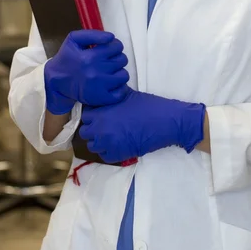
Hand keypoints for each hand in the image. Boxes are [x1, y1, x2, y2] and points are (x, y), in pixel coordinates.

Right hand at [44, 29, 129, 114]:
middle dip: (117, 58)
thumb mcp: (74, 39)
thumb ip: (93, 34)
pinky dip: (119, 88)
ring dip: (119, 72)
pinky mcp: (101, 98)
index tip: (108, 50)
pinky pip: (121, 92)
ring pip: (124, 76)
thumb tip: (111, 37)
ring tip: (109, 72)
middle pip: (122, 60)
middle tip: (107, 61)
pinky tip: (110, 84)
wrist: (55, 80)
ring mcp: (99, 87)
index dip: (114, 46)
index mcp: (89, 57)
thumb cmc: (67, 58)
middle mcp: (95, 72)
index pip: (117, 47)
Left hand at [78, 88, 205, 162]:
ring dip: (100, 141)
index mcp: (102, 112)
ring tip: (112, 136)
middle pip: (85, 132)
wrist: (165, 121)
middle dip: (93, 129)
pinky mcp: (117, 155)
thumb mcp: (128, 94)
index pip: (85, 115)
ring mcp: (108, 143)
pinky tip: (119, 144)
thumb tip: (105, 93)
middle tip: (106, 126)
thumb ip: (112, 96)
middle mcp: (101, 128)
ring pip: (92, 145)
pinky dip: (109, 152)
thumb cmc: (148, 106)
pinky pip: (104, 156)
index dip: (93, 115)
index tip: (100, 115)